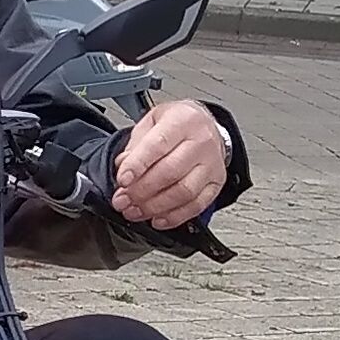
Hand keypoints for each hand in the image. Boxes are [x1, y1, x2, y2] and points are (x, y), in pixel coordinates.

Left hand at [110, 101, 228, 229]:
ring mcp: (212, 163)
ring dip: (155, 207)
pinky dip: (175, 216)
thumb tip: (122, 166)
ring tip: (134, 211)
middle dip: (141, 191)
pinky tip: (158, 219)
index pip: (158, 145)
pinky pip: (197, 205)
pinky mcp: (217, 182)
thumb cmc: (176, 124)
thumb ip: (135, 144)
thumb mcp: (151, 122)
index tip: (122, 180)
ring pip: (183, 192)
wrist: (206, 125)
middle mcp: (201, 141)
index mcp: (183, 120)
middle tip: (122, 200)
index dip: (138, 165)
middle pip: (170, 172)